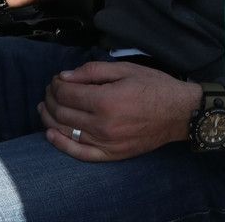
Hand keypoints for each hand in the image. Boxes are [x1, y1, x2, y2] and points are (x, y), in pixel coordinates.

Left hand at [38, 61, 200, 161]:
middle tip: (51, 90)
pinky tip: (51, 135)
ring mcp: (106, 143)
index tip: (57, 78)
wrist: (179, 113)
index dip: (56, 84)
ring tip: (45, 108)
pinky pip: (80, 153)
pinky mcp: (112, 155)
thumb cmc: (154, 86)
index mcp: (106, 100)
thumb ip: (93, 71)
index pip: (67, 93)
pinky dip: (62, 145)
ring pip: (66, 132)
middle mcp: (102, 124)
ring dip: (50, 119)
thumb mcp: (125, 69)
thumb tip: (64, 76)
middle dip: (52, 98)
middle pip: (63, 112)